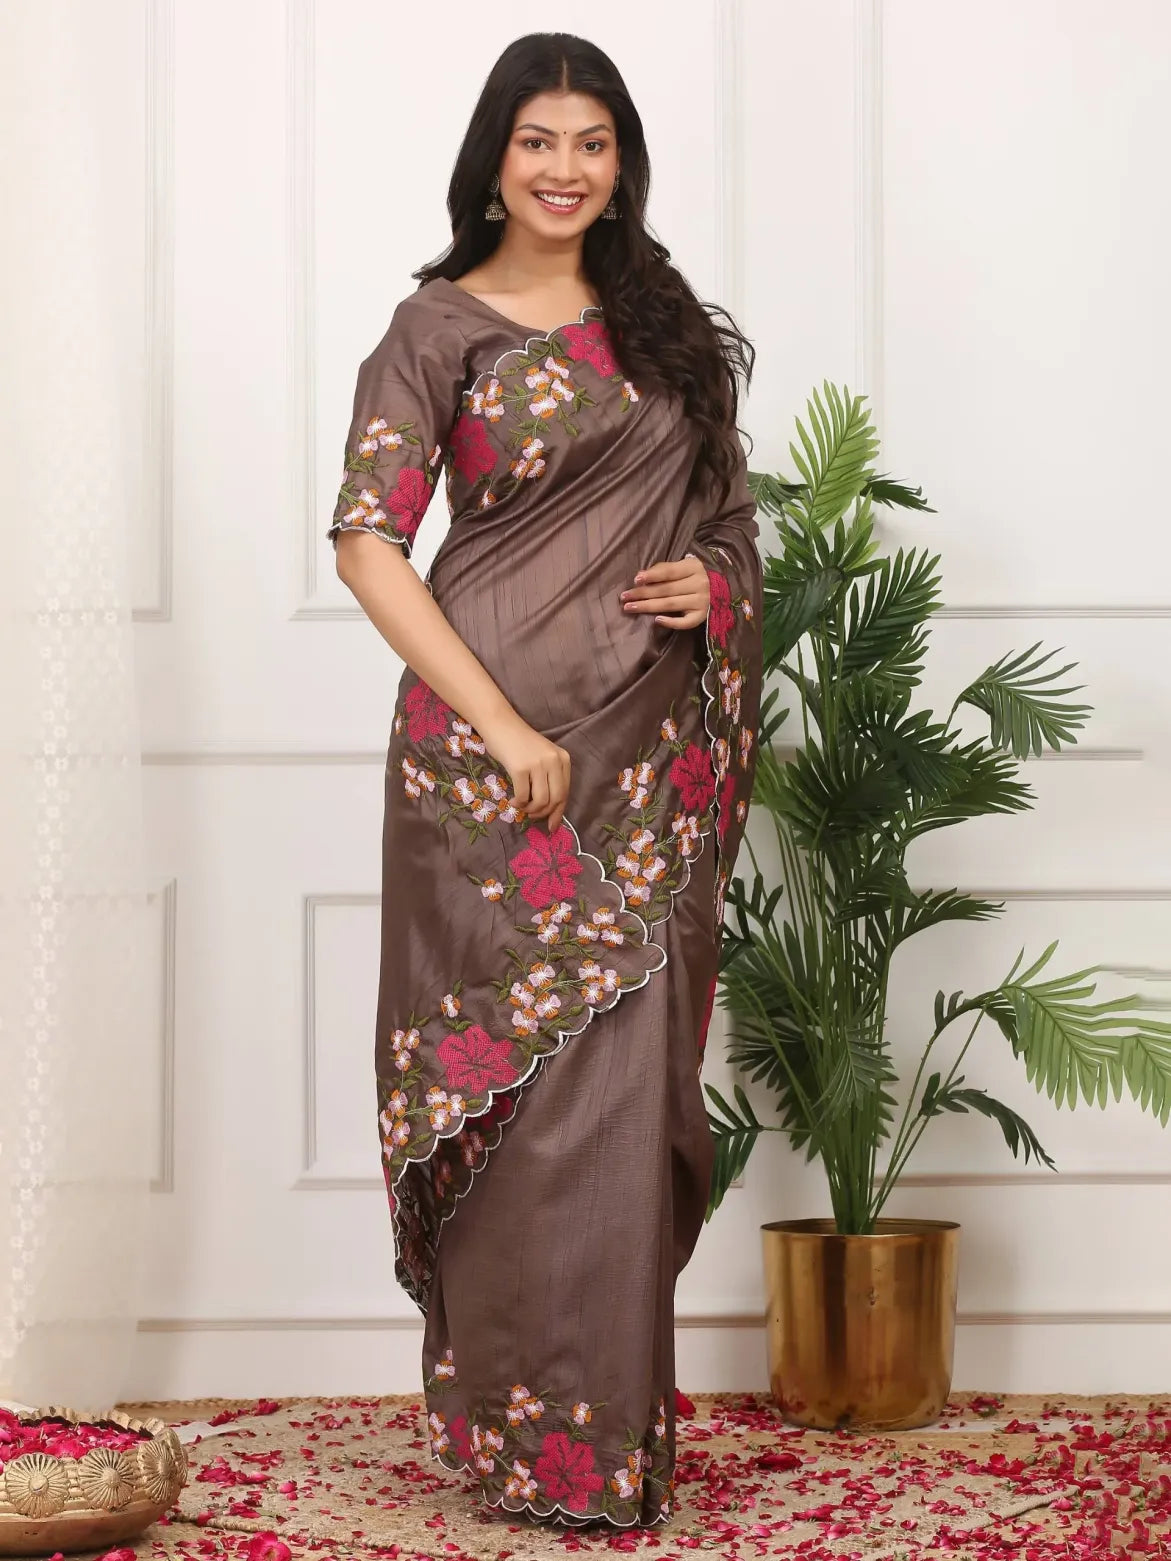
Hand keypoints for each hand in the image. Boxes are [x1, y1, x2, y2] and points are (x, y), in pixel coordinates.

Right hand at [479, 712, 571, 833]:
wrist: (500, 724)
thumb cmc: (519, 743)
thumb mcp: (542, 757)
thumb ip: (549, 778)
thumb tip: (551, 810)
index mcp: (563, 759)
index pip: (565, 792)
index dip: (559, 812)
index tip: (552, 826)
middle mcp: (554, 761)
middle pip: (556, 799)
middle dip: (543, 813)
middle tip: (531, 815)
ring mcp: (538, 764)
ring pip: (541, 801)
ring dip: (530, 810)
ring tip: (521, 806)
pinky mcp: (520, 768)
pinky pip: (523, 796)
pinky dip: (518, 803)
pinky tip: (513, 801)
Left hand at [620, 556, 708, 629]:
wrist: (720, 589)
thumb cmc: (693, 576)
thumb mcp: (682, 567)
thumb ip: (664, 570)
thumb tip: (640, 578)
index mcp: (694, 567)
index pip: (669, 572)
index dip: (652, 575)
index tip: (635, 580)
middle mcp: (700, 584)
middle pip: (666, 590)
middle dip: (643, 593)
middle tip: (624, 597)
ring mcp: (702, 601)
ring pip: (670, 605)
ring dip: (648, 607)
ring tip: (630, 608)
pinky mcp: (702, 616)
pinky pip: (685, 622)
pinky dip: (671, 622)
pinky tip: (656, 620)